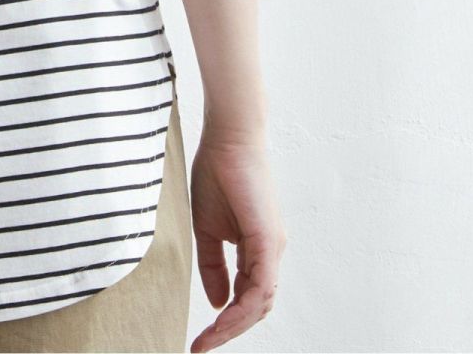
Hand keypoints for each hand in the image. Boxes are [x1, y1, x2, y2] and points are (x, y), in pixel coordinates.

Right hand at [188, 127, 286, 351]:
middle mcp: (270, 252)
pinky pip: (260, 286)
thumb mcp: (206, 227)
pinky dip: (242, 308)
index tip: (199, 339)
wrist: (226, 138)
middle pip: (256, 307)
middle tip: (201, 345)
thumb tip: (217, 302)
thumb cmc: (215, 172)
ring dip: (234, 325)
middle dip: (229, 330)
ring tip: (208, 339)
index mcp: (256, 248)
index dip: (225, 321)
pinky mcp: (269, 240)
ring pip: (260, 303)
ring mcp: (273, 247)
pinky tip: (221, 318)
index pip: (246, 296)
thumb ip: (212, 265)